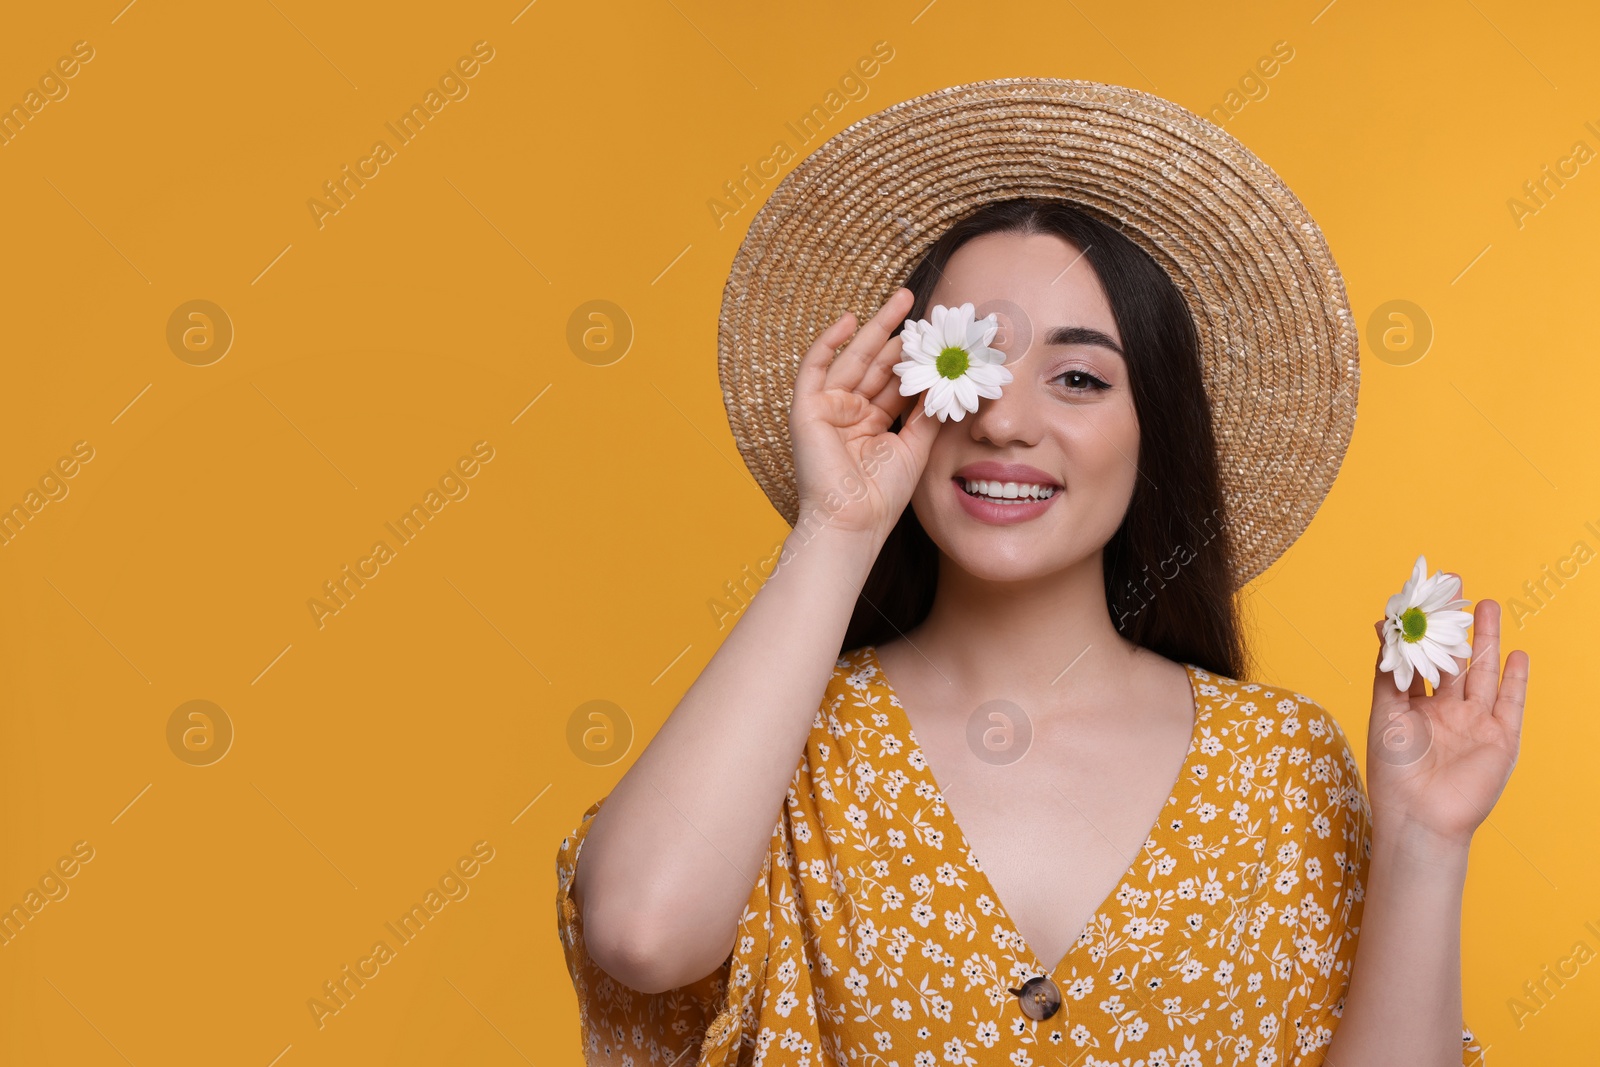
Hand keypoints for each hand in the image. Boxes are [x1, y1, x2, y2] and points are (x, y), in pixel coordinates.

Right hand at [789, 287, 939, 540]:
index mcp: (871, 423)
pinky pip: (814, 368)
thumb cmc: (882, 496)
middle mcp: (848, 412)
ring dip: (873, 329)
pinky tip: (849, 319)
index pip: (895, 381)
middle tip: (917, 302)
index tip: (939, 336)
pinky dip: (828, 342)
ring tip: (901, 302)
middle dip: (895, 332)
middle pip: (875, 364)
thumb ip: (928, 411)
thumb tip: (948, 377)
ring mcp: (827, 409)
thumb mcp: (915, 446)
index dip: (914, 358)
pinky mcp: (807, 410)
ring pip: (852, 360)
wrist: (853, 522)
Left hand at [1365, 577, 1527, 853]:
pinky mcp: (1500, 739)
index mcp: (1415, 707)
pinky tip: (1517, 654)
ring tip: (1488, 607)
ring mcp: (1475, 724)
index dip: (1425, 631)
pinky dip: (1514, 679)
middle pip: (1456, 661)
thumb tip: (1380, 625)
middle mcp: (1447, 712)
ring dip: (1486, 641)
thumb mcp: (1384, 712)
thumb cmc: (1393, 769)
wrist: (1420, 816)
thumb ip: (1388, 671)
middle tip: (1460, 589)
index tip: (1425, 598)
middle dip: (1459, 627)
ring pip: (1483, 673)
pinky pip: (1510, 704)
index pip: (1423, 660)